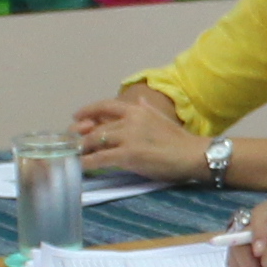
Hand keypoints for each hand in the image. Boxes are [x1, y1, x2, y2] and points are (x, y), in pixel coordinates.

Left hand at [80, 84, 211, 183]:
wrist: (194, 155)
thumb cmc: (180, 140)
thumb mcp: (161, 118)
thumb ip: (147, 109)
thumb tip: (140, 99)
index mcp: (137, 110)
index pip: (106, 105)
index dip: (88, 111)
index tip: (76, 116)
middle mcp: (130, 120)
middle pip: (97, 126)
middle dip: (81, 136)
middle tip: (72, 144)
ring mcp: (129, 137)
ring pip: (96, 141)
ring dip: (82, 149)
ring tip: (73, 156)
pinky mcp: (129, 154)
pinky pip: (101, 158)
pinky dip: (88, 162)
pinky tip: (81, 166)